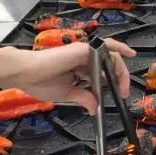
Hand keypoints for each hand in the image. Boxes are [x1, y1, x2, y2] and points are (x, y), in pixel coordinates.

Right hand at [7, 39, 135, 112]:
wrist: (26, 73)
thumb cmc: (40, 81)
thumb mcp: (67, 94)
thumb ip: (83, 97)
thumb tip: (95, 108)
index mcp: (79, 68)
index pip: (101, 74)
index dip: (111, 83)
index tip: (118, 95)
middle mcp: (84, 58)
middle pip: (108, 65)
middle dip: (118, 79)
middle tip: (123, 93)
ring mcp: (85, 51)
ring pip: (110, 57)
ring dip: (120, 70)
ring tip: (123, 85)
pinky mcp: (84, 48)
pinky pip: (106, 46)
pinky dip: (119, 48)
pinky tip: (129, 54)